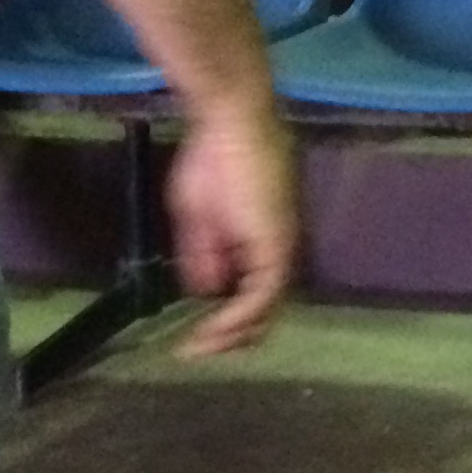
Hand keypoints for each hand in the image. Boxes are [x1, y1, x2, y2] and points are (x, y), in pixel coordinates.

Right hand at [162, 96, 299, 357]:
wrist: (230, 121)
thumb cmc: (211, 156)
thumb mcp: (196, 214)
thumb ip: (204, 254)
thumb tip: (206, 292)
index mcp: (261, 239)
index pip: (254, 294)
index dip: (227, 320)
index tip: (191, 337)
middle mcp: (278, 247)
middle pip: (265, 308)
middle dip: (231, 336)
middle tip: (196, 351)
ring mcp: (281, 246)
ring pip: (266, 308)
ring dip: (232, 335)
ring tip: (199, 349)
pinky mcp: (276, 243)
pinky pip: (263, 295)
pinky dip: (238, 320)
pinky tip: (210, 332)